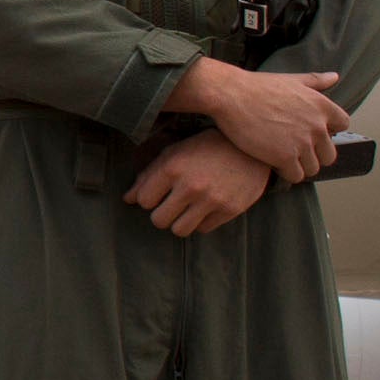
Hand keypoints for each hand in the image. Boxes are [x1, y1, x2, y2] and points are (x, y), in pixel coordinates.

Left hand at [129, 132, 272, 237]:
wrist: (251, 148)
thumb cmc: (205, 148)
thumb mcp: (174, 152)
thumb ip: (149, 175)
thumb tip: (128, 199)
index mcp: (173, 167)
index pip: (143, 200)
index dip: (148, 198)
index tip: (157, 193)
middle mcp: (191, 185)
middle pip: (159, 221)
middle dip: (161, 214)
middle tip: (171, 204)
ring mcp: (212, 199)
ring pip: (179, 230)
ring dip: (179, 221)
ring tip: (186, 208)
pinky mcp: (230, 210)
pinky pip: (203, 229)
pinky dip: (201, 221)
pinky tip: (206, 206)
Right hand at [171, 57, 349, 183]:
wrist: (231, 95)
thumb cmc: (258, 86)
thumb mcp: (291, 79)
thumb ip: (316, 81)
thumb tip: (335, 76)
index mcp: (322, 105)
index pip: (343, 124)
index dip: (327, 131)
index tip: (310, 131)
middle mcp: (317, 126)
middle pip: (329, 154)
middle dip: (314, 155)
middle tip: (294, 150)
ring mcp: (302, 143)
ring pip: (313, 168)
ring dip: (299, 166)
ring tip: (282, 158)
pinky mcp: (285, 157)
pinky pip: (296, 176)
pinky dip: (286, 173)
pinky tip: (273, 163)